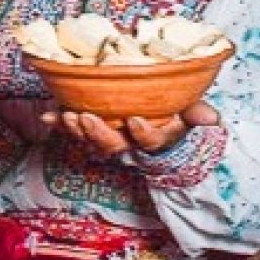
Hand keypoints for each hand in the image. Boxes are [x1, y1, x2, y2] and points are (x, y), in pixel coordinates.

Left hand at [46, 100, 218, 157]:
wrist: (159, 124)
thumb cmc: (176, 117)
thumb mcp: (192, 113)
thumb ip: (199, 114)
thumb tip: (211, 117)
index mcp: (156, 137)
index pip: (150, 141)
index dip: (143, 134)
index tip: (135, 121)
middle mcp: (130, 143)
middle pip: (113, 146)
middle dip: (97, 133)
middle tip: (85, 118)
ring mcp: (110, 137)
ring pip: (91, 139)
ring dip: (76, 129)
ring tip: (65, 115)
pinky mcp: (93, 127)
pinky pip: (75, 127)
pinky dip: (59, 123)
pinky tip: (47, 115)